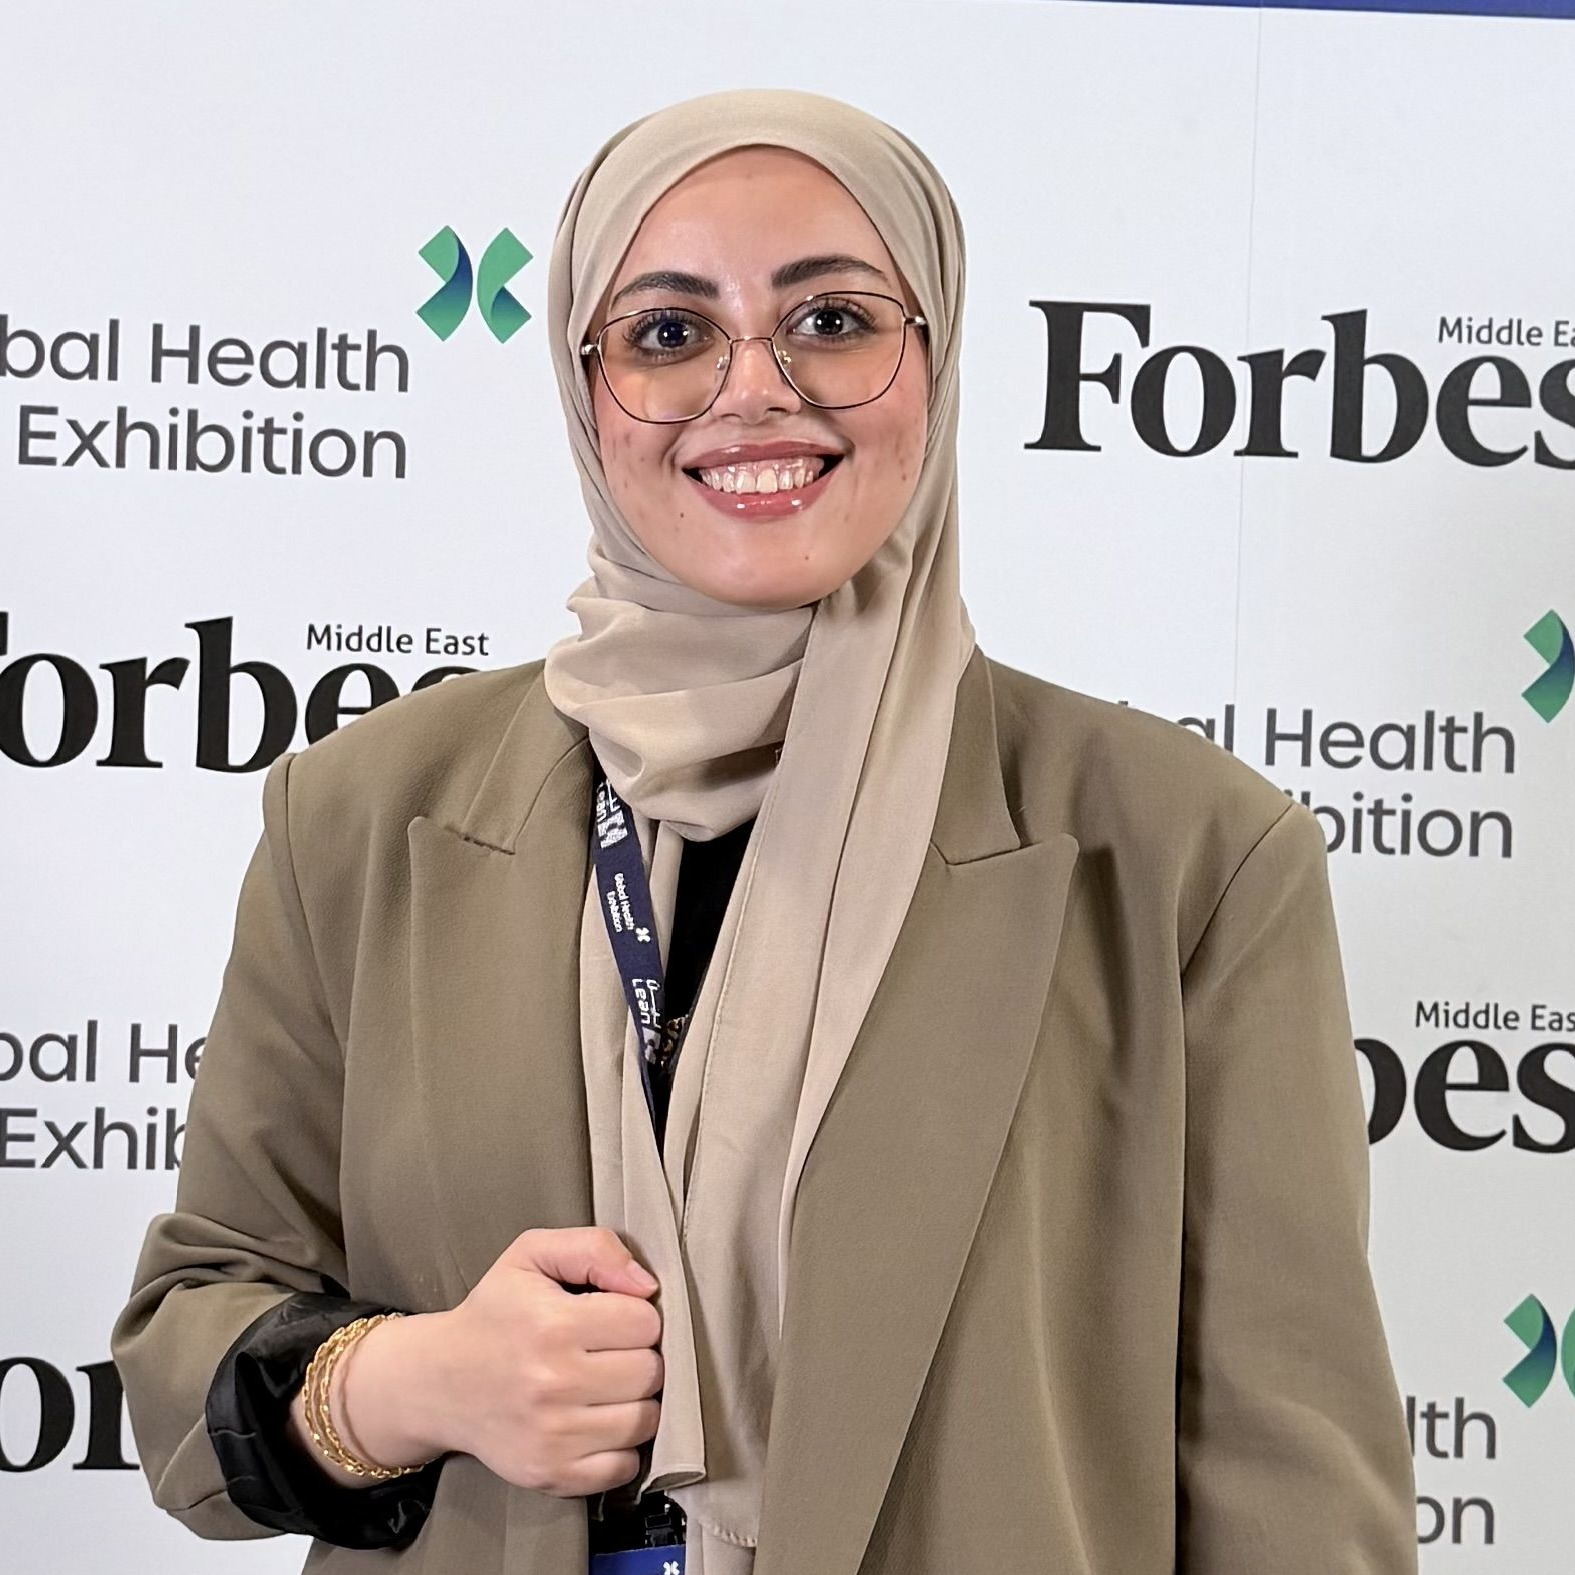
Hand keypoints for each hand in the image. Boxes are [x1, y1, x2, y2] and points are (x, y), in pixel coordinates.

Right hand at [330, 1226, 663, 1497]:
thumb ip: (595, 1247)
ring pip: (644, 1420)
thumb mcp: (532, 1255)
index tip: (611, 1317)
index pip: (644, 1322)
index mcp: (552, 1323)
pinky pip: (623, 1468)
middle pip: (650, 1372)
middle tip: (609, 1352)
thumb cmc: (495, 1312)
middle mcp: (552, 1383)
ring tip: (606, 1386)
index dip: (635, 1314)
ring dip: (634, 1402)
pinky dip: (621, 1448)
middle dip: (639, 1357)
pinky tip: (598, 1424)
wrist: (438, 1382)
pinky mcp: (550, 1474)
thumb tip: (647, 1285)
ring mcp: (552, 1436)